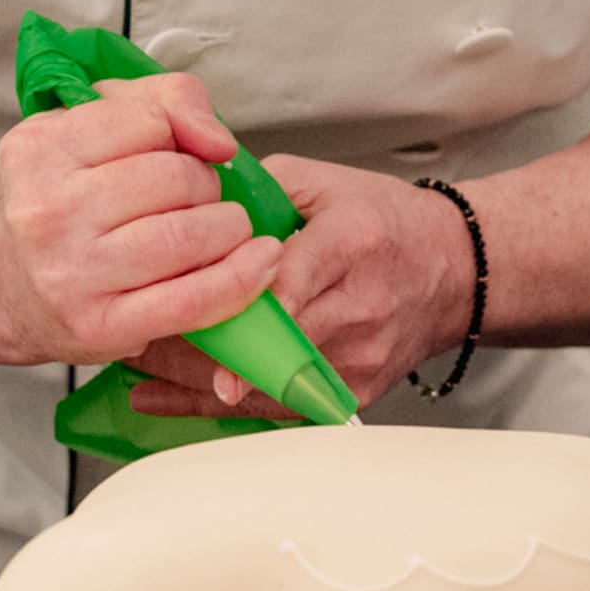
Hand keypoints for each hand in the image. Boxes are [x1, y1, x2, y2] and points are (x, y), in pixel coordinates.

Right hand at [0, 76, 282, 366]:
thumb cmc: (48, 201)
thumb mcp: (80, 126)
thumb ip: (160, 102)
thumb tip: (218, 139)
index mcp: (41, 149)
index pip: (150, 118)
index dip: (181, 133)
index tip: (181, 151)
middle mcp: (49, 210)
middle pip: (176, 178)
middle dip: (205, 183)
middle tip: (196, 197)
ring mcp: (72, 273)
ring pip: (189, 235)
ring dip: (227, 228)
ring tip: (221, 228)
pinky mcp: (100, 327)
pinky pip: (192, 300)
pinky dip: (239, 279)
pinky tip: (259, 263)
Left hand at [125, 158, 473, 418]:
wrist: (453, 271)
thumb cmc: (387, 223)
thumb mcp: (326, 183)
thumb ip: (260, 190)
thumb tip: (194, 200)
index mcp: (351, 244)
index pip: (295, 281)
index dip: (247, 309)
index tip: (200, 328)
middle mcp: (359, 307)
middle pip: (272, 342)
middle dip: (201, 346)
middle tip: (136, 339)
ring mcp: (360, 359)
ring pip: (270, 384)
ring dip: (202, 381)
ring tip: (142, 372)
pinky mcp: (355, 392)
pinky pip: (283, 407)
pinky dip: (229, 401)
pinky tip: (176, 398)